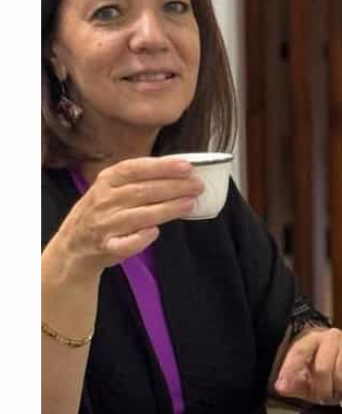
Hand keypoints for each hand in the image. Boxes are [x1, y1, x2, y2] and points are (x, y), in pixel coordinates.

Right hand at [50, 158, 203, 279]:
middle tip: (198, 186)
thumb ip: (140, 179)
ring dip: (167, 209)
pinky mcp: (106, 246)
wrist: (73, 246)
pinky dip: (140, 238)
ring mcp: (104, 224)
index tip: (187, 167)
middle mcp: (104, 200)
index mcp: (107, 181)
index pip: (135, 168)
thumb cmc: (102, 212)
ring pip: (139, 215)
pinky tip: (156, 231)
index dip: (162, 167)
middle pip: (143, 191)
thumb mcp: (112, 188)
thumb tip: (181, 171)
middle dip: (174, 187)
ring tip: (190, 204)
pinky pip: (125, 243)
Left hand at [274, 328, 341, 403]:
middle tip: (327, 395)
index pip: (299, 351)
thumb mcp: (306, 384)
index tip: (283, 388)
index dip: (290, 370)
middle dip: (324, 389)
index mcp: (312, 339)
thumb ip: (291, 384)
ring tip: (341, 388)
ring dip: (341, 388)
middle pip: (323, 368)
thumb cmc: (329, 379)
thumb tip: (281, 386)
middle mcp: (332, 336)